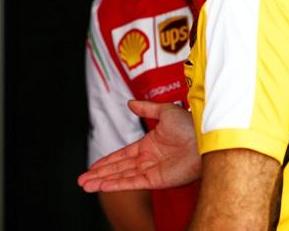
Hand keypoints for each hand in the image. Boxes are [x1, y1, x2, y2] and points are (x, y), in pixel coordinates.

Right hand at [78, 100, 200, 192]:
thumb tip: (130, 103)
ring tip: (85, 185)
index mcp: (149, 145)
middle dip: (99, 175)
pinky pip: (132, 182)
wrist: (205, 138)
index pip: (122, 155)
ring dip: (102, 181)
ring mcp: (152, 171)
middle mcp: (148, 160)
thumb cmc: (191, 125)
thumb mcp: (165, 110)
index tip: (93, 167)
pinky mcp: (157, 179)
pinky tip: (103, 186)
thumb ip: (146, 108)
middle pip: (117, 168)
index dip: (106, 161)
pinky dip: (117, 184)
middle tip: (82, 180)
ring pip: (121, 177)